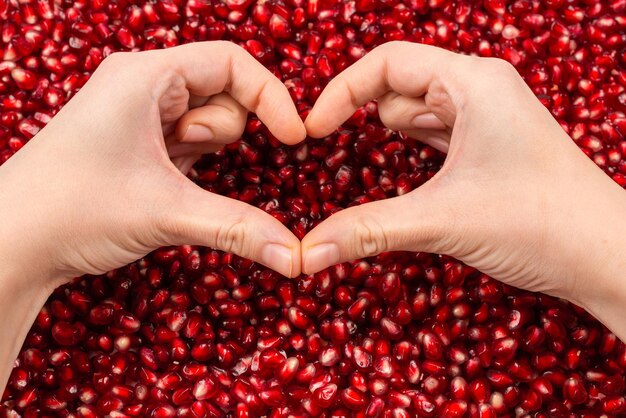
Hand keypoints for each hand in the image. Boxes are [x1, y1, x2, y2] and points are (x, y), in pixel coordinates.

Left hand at [0, 41, 305, 286]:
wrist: (11, 244)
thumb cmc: (71, 209)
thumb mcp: (167, 213)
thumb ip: (238, 228)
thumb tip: (295, 256)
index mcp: (144, 75)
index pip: (232, 62)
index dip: (271, 97)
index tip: (295, 138)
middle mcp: (141, 85)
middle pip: (222, 92)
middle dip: (218, 134)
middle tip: (184, 160)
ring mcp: (137, 114)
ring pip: (206, 120)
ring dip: (203, 152)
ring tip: (166, 176)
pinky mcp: (137, 142)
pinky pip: (187, 142)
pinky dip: (192, 163)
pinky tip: (164, 183)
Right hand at [301, 42, 625, 334]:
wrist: (608, 257)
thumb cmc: (543, 223)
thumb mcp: (443, 220)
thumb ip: (368, 230)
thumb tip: (307, 252)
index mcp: (475, 82)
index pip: (387, 62)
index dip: (341, 91)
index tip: (312, 129)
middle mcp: (483, 90)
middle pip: (399, 83)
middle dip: (361, 114)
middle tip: (326, 148)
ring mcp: (490, 118)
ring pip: (418, 111)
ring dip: (386, 136)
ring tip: (357, 160)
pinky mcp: (492, 146)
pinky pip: (437, 134)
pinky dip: (411, 150)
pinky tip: (400, 171)